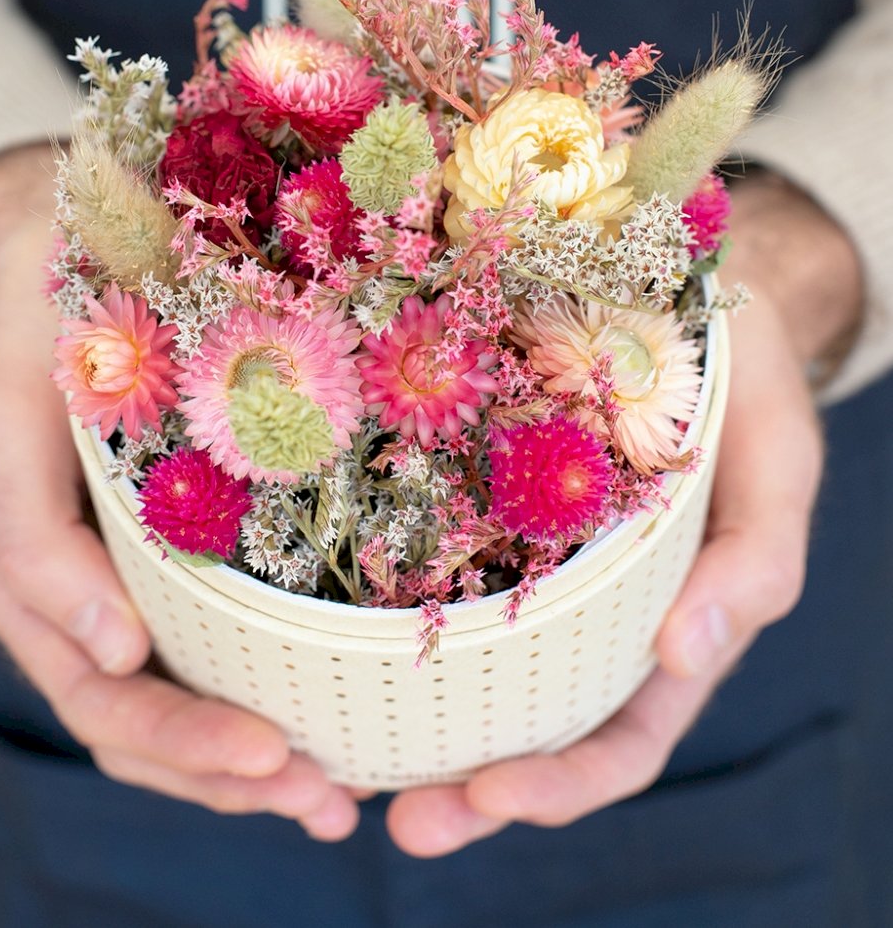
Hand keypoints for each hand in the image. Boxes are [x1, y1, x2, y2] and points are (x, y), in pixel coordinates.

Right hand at [0, 145, 357, 839]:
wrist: (37, 245)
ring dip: (231, 763)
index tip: (272, 749)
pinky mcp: (121, 548)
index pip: (89, 680)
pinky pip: (166, 647)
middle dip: (220, 767)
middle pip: (124, 714)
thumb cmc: (31, 311)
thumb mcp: (7, 404)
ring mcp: (82, 570)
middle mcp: (45, 581)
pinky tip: (298, 721)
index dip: (177, 728)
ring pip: (145, 700)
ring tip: (327, 798)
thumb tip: (112, 652)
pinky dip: (226, 696)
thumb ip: (34, 530)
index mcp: (9, 552)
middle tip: (323, 800)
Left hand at [386, 171, 862, 856]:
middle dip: (464, 786)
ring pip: (469, 668)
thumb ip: (756, 558)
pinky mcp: (476, 501)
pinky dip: (381, 619)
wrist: (676, 280)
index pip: (619, 734)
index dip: (561, 783)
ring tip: (335, 765)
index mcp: (666, 619)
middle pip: (528, 726)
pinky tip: (321, 635)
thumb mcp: (775, 455)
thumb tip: (687, 656)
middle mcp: (587, 608)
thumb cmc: (737, 372)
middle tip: (387, 814)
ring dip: (411, 725)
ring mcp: (527, 560)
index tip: (486, 795)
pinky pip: (429, 569)